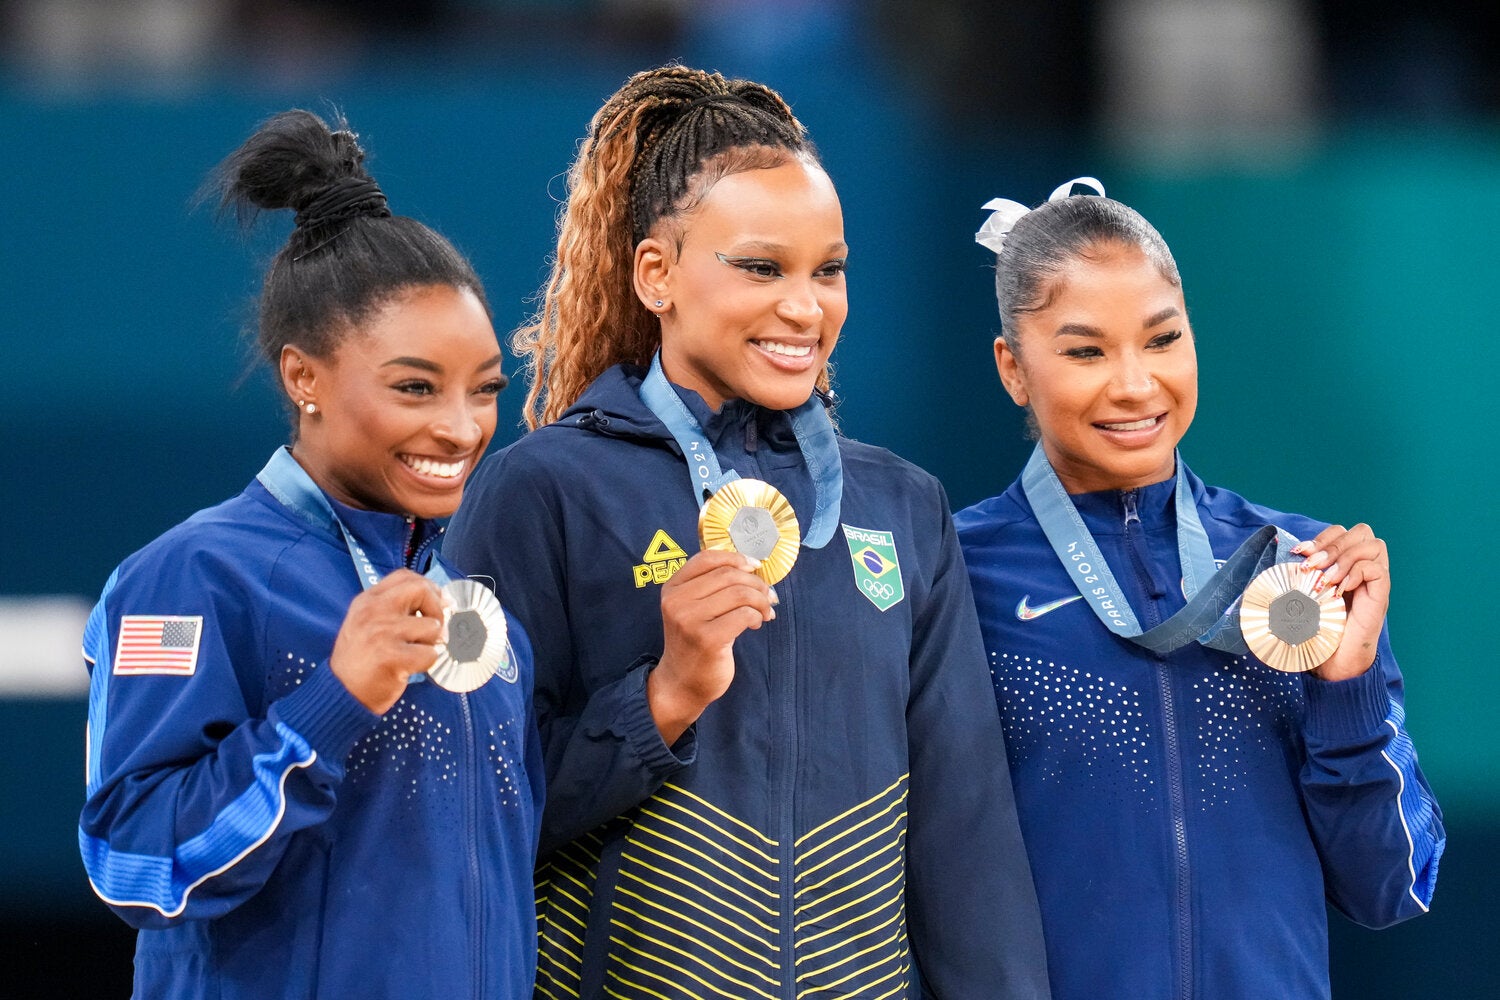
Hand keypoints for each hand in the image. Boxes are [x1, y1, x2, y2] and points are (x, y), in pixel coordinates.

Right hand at [329, 570, 448, 713]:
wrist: (341, 692)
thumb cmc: (360, 659)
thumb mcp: (367, 622)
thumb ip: (395, 607)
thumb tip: (442, 599)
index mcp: (367, 600)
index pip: (405, 576)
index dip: (428, 587)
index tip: (436, 603)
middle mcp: (374, 611)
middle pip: (421, 590)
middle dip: (436, 609)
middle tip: (434, 628)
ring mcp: (383, 633)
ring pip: (431, 626)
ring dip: (431, 642)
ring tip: (414, 652)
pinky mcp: (392, 657)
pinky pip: (430, 653)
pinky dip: (427, 662)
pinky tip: (411, 667)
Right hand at [648, 549, 775, 744]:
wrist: (681, 683)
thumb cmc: (694, 642)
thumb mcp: (692, 608)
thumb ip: (711, 586)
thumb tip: (751, 566)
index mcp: (672, 588)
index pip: (707, 558)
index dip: (736, 558)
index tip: (755, 567)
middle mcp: (676, 601)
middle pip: (728, 575)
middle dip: (756, 584)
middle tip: (768, 597)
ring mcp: (689, 620)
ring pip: (739, 593)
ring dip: (760, 601)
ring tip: (764, 613)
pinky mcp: (707, 639)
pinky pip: (744, 615)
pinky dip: (757, 616)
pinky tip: (755, 624)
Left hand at [1293, 524, 1389, 682]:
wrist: (1333, 662)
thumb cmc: (1316, 629)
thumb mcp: (1302, 594)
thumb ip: (1300, 572)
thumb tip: (1284, 551)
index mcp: (1345, 564)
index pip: (1342, 531)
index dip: (1322, 537)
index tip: (1299, 553)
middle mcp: (1363, 569)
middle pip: (1361, 531)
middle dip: (1332, 543)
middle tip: (1311, 565)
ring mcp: (1373, 582)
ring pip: (1373, 545)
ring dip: (1342, 557)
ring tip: (1323, 579)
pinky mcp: (1380, 595)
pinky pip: (1376, 569)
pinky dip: (1354, 573)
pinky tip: (1337, 590)